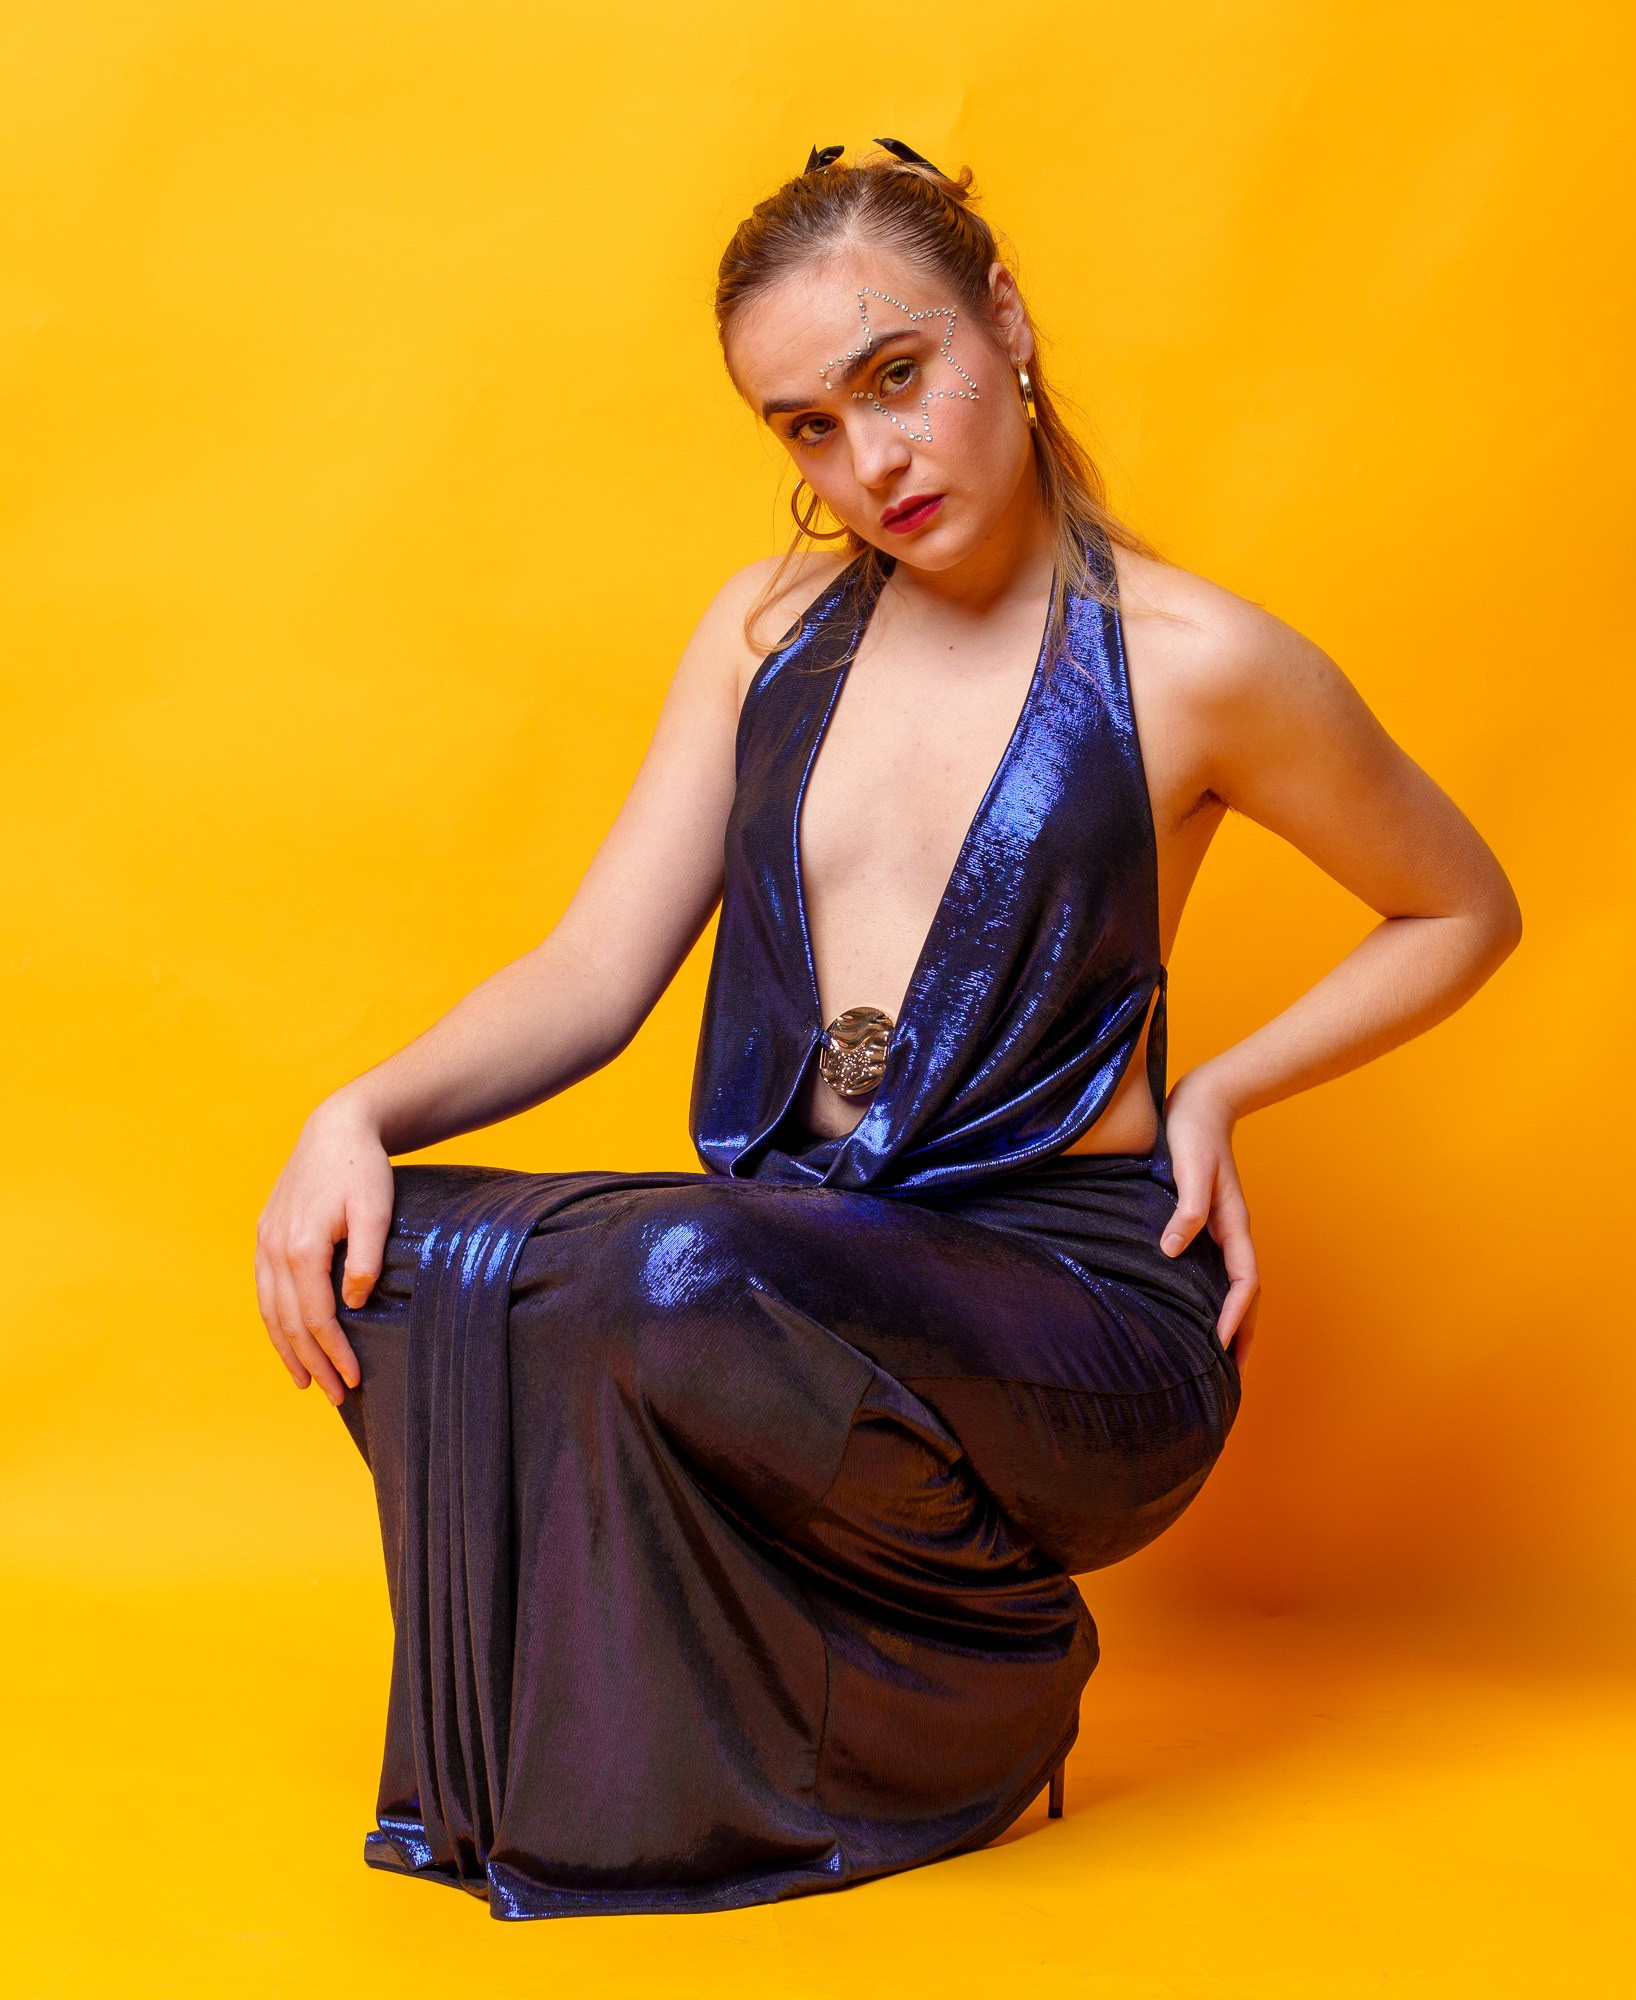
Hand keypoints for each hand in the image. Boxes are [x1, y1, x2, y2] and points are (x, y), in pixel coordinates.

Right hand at [253, 1095, 392, 1403]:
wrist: (336, 1128)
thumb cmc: (364, 1168)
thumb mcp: (376, 1209)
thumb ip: (365, 1257)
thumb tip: (353, 1303)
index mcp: (301, 1246)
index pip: (316, 1316)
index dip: (334, 1352)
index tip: (353, 1380)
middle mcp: (275, 1248)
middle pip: (288, 1322)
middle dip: (311, 1362)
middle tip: (334, 1395)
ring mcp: (265, 1241)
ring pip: (269, 1310)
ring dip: (286, 1349)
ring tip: (305, 1381)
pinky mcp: (265, 1234)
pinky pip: (264, 1290)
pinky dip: (274, 1321)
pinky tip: (286, 1339)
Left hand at [1159, 1068, 1260, 1359]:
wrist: (1200, 1099)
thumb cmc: (1193, 1131)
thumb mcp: (1190, 1167)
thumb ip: (1187, 1208)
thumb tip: (1173, 1251)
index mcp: (1233, 1223)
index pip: (1244, 1281)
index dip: (1235, 1314)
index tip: (1220, 1344)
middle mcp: (1231, 1230)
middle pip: (1246, 1293)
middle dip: (1242, 1333)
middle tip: (1231, 1374)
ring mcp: (1220, 1227)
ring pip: (1233, 1284)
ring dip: (1232, 1319)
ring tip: (1220, 1355)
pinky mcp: (1204, 1220)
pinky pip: (1215, 1269)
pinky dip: (1215, 1295)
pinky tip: (1195, 1307)